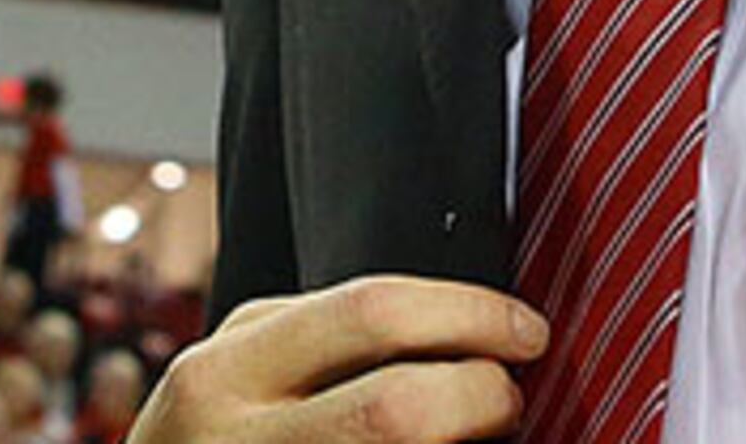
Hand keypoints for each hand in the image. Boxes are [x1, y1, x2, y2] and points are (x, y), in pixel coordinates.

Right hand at [127, 275, 545, 443]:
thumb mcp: (232, 374)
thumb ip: (312, 341)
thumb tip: (453, 326)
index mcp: (221, 376)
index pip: (370, 313)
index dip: (470, 315)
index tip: (524, 330)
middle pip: (401, 406)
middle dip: (484, 394)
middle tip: (507, 397)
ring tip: (484, 437)